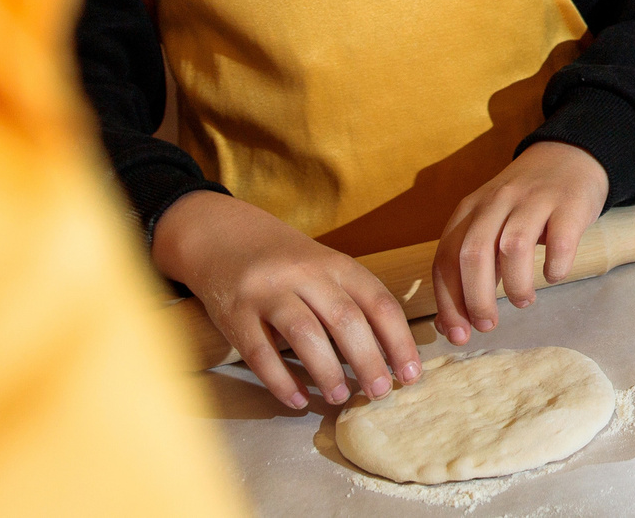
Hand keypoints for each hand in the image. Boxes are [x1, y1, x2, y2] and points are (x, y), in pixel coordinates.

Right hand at [152, 189, 419, 409]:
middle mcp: (305, 274)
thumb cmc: (287, 261)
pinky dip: (281, 381)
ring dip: (328, 371)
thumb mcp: (325, 269)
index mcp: (337, 264)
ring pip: (305, 334)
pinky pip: (259, 353)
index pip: (379, 303)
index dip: (399, 341)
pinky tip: (298, 400)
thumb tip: (387, 355)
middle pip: (345, 320)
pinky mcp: (234, 313)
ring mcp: (267, 292)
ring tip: (341, 397)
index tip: (412, 373)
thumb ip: (351, 301)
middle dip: (369, 361)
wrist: (223, 234)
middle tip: (381, 393)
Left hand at [431, 142, 609, 343]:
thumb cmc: (524, 203)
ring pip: (513, 247)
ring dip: (515, 285)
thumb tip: (447, 324)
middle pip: (473, 254)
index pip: (446, 259)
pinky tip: (554, 275)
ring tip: (522, 301)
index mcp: (470, 210)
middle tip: (487, 324)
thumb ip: (468, 266)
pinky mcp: (569, 204)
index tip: (457, 334)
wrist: (570, 156)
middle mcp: (497, 201)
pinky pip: (560, 240)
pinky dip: (555, 266)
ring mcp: (534, 200)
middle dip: (476, 299)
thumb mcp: (489, 224)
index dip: (448, 302)